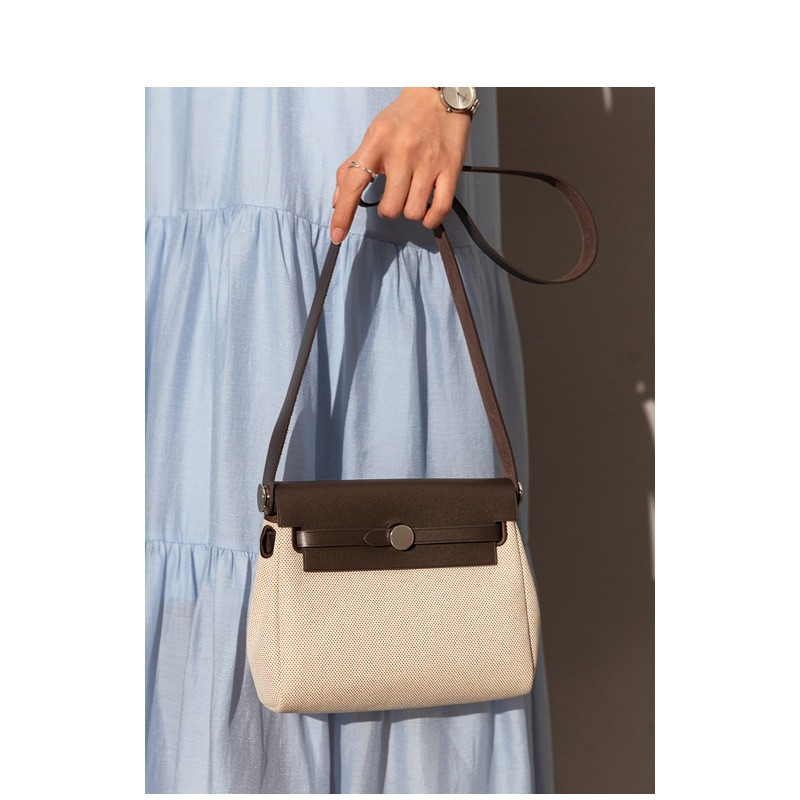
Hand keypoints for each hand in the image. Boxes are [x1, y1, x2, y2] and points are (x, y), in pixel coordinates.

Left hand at [330, 88, 471, 243]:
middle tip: (394, 195)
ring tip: (412, 196)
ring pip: (413, 212)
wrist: (439, 94)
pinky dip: (430, 219)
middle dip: (389, 209)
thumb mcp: (373, 136)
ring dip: (410, 211)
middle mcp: (401, 152)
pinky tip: (427, 213)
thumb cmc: (402, 120)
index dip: (343, 214)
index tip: (337, 236)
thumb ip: (352, 167)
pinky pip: (439, 209)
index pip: (353, 184)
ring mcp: (428, 161)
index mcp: (376, 142)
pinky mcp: (450, 168)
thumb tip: (336, 201)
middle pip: (389, 208)